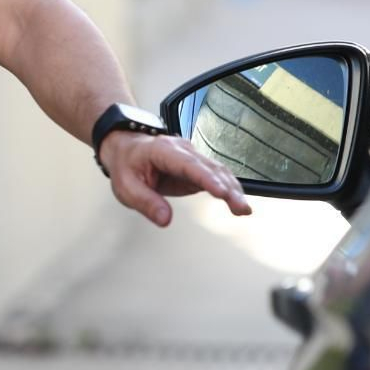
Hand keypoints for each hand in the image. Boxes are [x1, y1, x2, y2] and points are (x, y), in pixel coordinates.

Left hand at [98, 132, 251, 226]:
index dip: (207, 178)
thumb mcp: (126, 187)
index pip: (189, 165)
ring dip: (233, 190)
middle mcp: (182, 151)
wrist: (126, 150)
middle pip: (210, 168)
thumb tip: (165, 220)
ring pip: (218, 171)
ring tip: (243, 209)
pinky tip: (238, 203)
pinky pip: (217, 177)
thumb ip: (146, 202)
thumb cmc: (126, 165)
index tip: (222, 192)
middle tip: (240, 207)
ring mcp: (192, 158)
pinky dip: (229, 189)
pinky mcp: (197, 168)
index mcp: (163, 151)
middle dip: (228, 188)